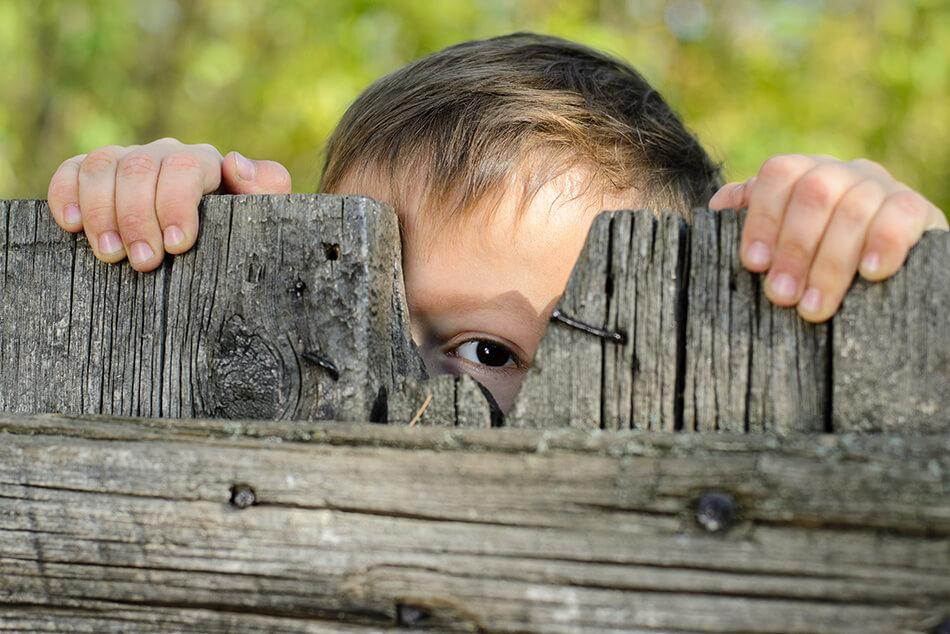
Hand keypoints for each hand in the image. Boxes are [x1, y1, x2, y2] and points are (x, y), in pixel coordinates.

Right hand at [47, 137, 291, 270]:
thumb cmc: (243, 236)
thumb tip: (234, 162)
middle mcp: (163, 155)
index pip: (184, 168)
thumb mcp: (265, 217)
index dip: (176, 203)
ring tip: (110, 255)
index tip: (177, 245)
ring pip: (102, 166)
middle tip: (143, 262)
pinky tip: (72, 226)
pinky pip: (72, 171)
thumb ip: (267, 188)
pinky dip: (66, 194)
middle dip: (138, 217)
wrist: (218, 252)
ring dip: (102, 212)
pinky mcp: (96, 177)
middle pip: (139, 167)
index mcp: (204, 163)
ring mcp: (127, 162)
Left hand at [709, 154, 947, 321]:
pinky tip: (870, 274)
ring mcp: (881, 187)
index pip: (778, 175)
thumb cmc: (816, 252)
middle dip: (794, 248)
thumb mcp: (783, 236)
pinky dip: (884, 244)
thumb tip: (718, 206)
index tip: (753, 264)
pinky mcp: (916, 209)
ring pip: (854, 211)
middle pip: (814, 193)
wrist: (887, 259)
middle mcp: (842, 172)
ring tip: (813, 309)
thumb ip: (753, 217)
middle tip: (781, 296)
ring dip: (830, 264)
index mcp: (804, 173)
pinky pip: (901, 216)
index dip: (762, 217)